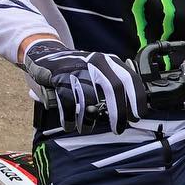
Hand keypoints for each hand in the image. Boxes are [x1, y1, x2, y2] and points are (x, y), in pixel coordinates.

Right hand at [22, 41, 146, 133]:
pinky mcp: (59, 77)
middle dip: (118, 112)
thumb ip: (115, 86)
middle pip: (113, 87)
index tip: (138, 116)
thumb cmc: (79, 71)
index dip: (136, 98)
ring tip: (87, 129)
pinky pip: (67, 102)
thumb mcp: (100, 71)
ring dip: (89, 118)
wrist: (47, 56)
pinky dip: (69, 117)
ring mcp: (77, 68)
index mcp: (109, 61)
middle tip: (118, 129)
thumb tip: (132, 111)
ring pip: (88, 97)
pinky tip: (70, 125)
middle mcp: (95, 61)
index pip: (129, 78)